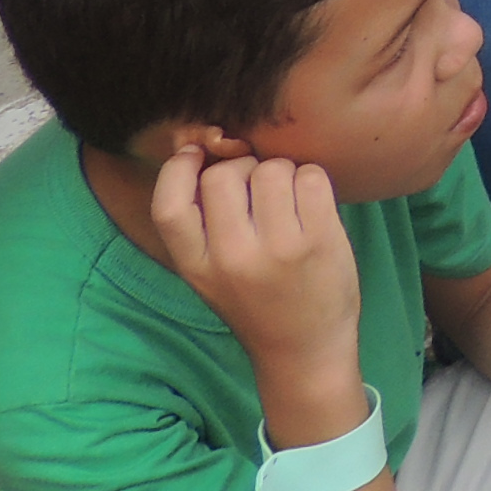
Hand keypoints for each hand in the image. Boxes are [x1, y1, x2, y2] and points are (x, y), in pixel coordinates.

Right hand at [151, 148, 363, 398]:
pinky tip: (311, 205)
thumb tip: (200, 140)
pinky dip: (312, 180)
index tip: (197, 157)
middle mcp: (232, 258)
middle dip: (241, 169)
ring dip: (281, 172)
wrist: (304, 351)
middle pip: (223, 176)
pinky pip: (311, 176)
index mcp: (196, 267)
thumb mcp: (210, 272)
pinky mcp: (321, 240)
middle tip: (257, 191)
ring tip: (287, 201)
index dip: (178, 169)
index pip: (169, 204)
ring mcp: (278, 249)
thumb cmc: (256, 300)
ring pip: (271, 168)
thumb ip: (202, 219)